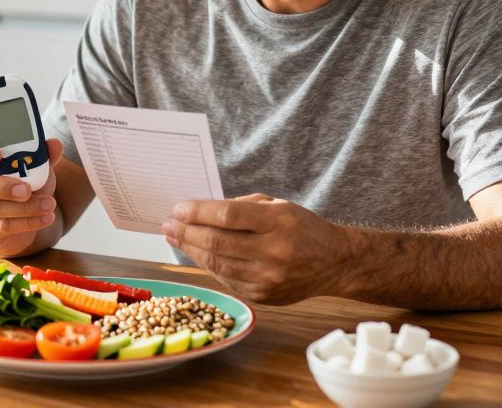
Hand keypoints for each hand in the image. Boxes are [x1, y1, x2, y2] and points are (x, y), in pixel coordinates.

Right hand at [0, 133, 60, 256]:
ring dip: (23, 207)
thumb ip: (43, 155)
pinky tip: (46, 217)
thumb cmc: (24, 183)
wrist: (24, 218)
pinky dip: (28, 222)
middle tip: (26, 190)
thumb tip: (55, 145)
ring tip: (48, 204)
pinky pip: (2, 226)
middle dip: (1, 186)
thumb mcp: (36, 166)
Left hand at [162, 194, 350, 304]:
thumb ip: (240, 207)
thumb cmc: (302, 228)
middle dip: (186, 232)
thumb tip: (199, 211)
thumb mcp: (277, 206)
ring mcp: (267, 278)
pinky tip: (196, 254)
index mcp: (278, 222)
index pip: (228, 216)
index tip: (178, 208)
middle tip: (168, 223)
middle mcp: (273, 252)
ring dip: (190, 249)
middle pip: (217, 242)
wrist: (333, 263)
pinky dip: (208, 265)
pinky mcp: (262, 296)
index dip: (198, 212)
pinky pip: (225, 279)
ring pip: (216, 264)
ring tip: (175, 237)